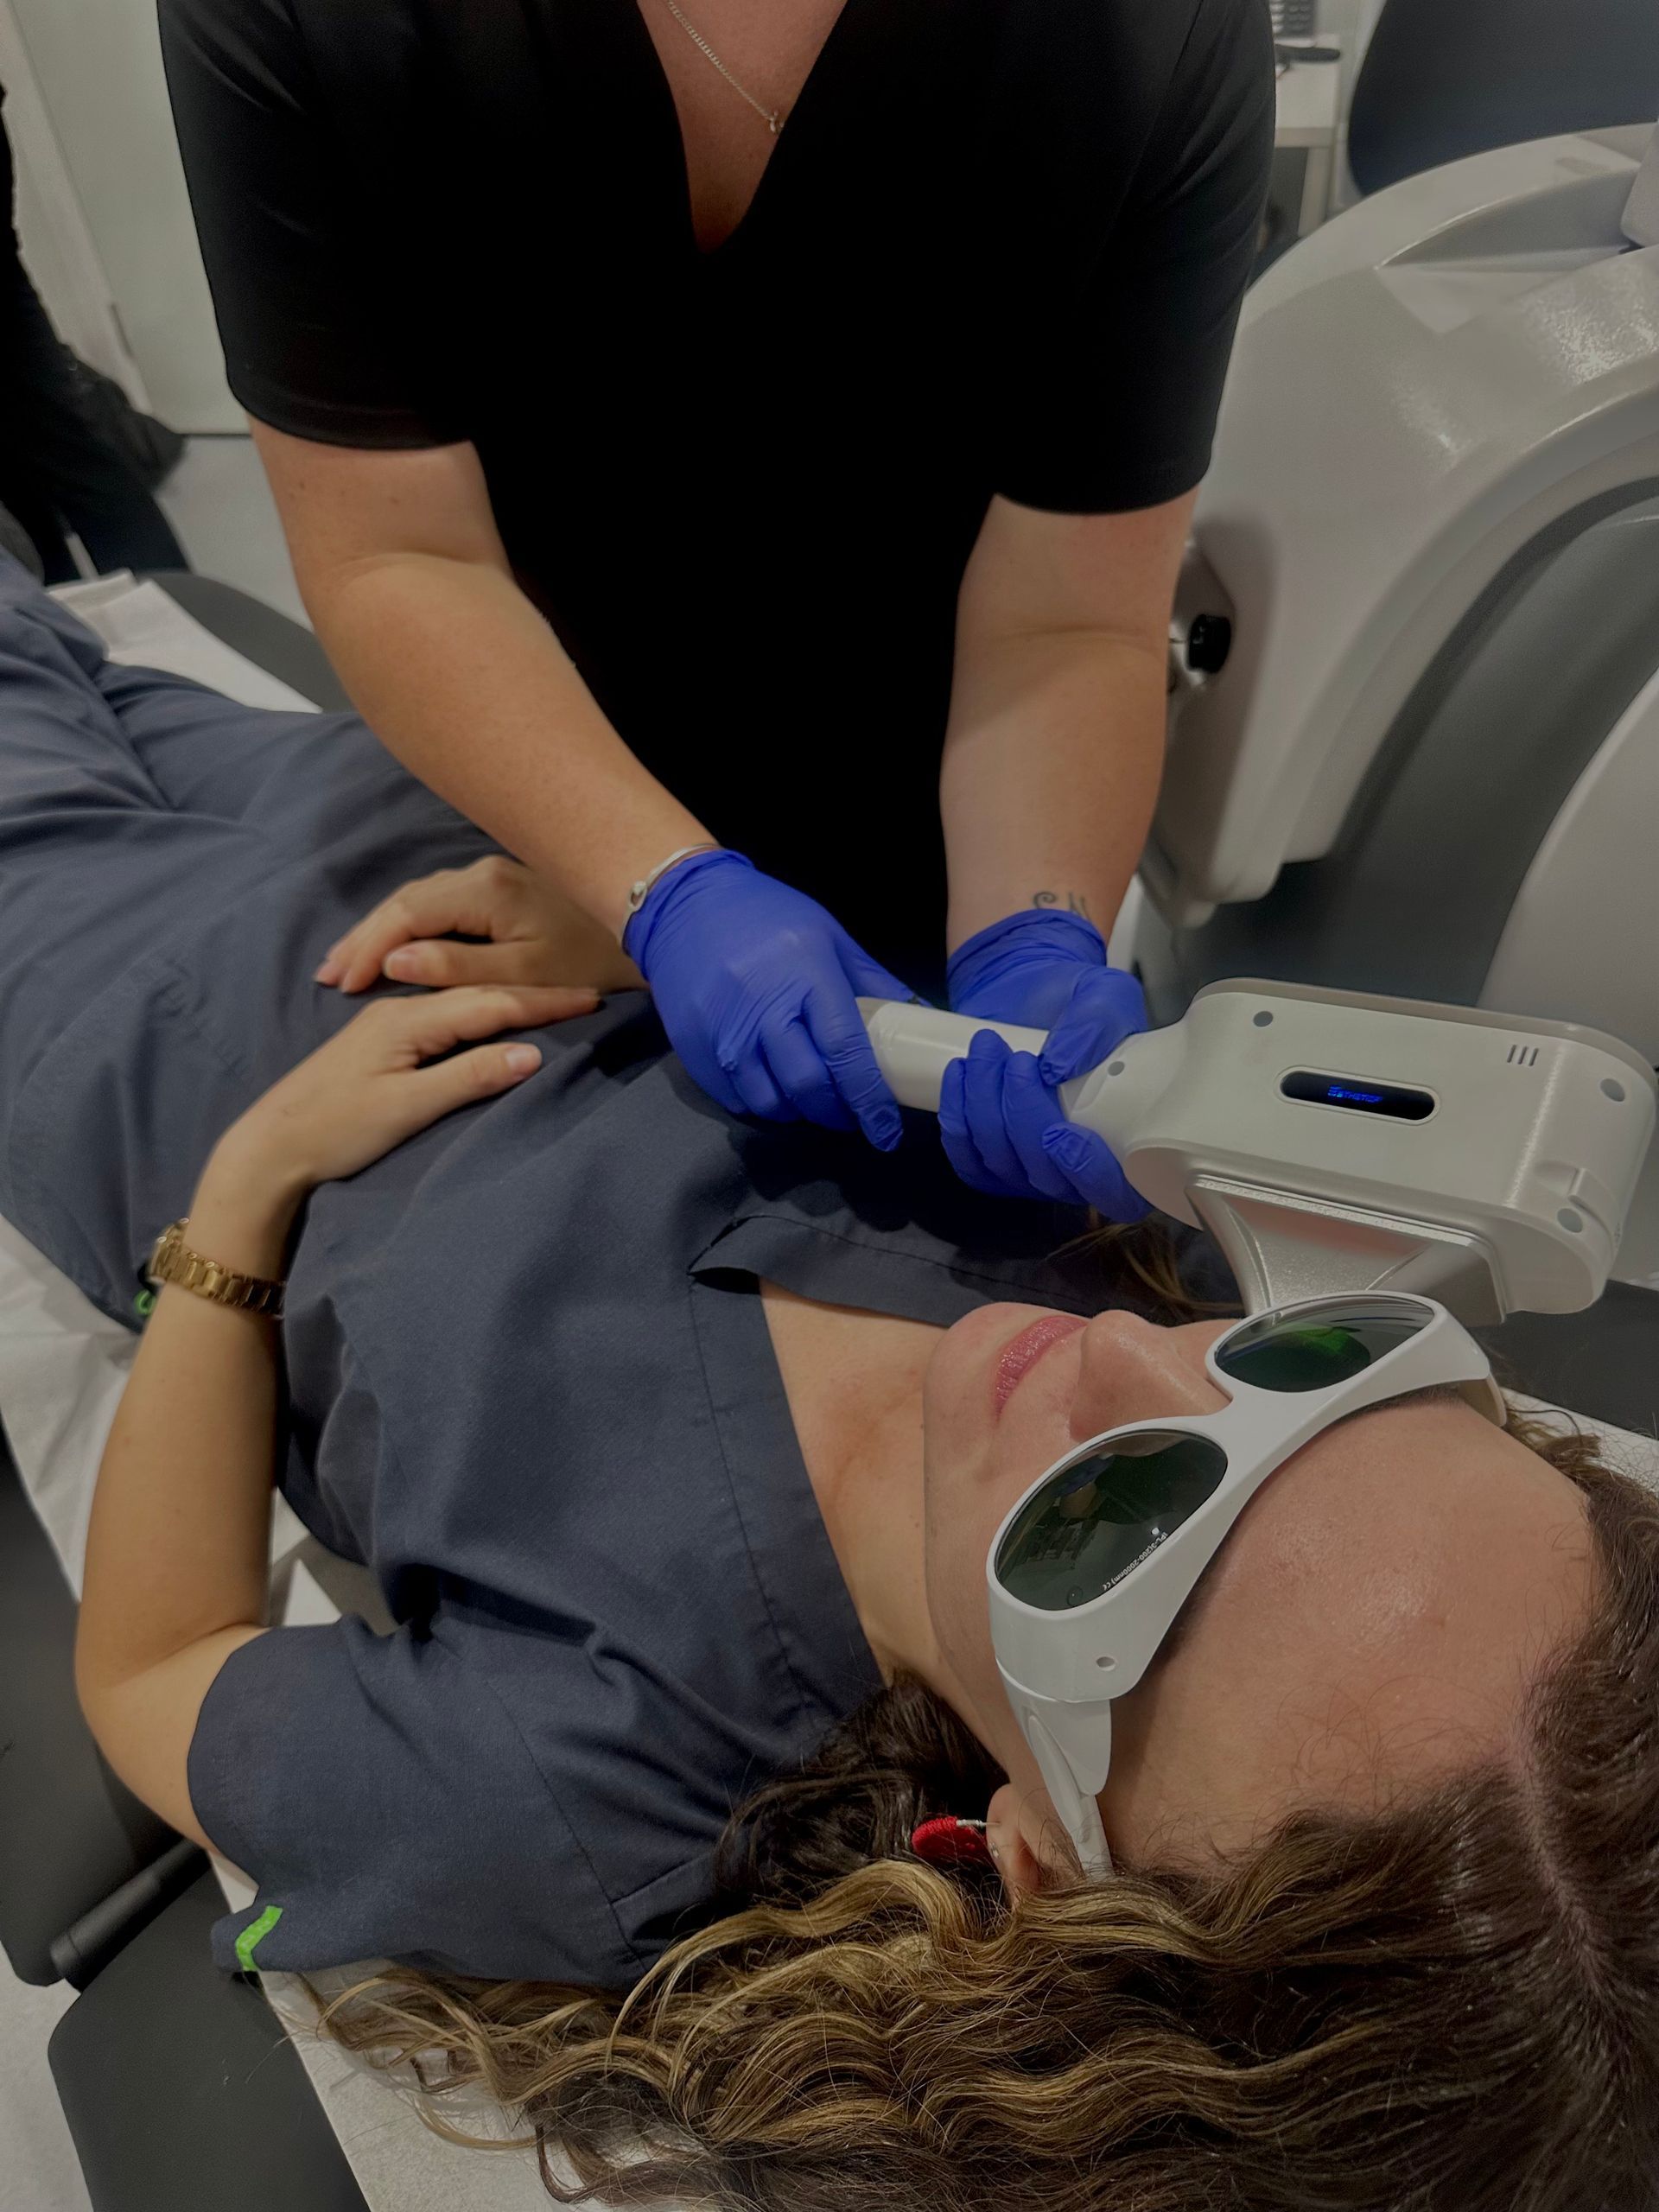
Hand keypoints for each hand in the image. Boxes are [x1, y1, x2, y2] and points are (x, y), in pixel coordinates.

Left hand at [214, 984, 596, 1192]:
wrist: (270, 1147)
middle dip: (535, 995)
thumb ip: (468, 1076)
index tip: (591, 998)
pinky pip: (446, 1015)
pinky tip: (495, 1017)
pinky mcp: (382, 1043)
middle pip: (479, 995)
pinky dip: (482, 1013)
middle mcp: (399, 1011)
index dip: (543, 1002)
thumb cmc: (335, 1130)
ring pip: (462, 1002)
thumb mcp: (407, 1108)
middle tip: (588, 993)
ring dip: (510, 1000)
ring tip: (554, 1001)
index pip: (490, 1003)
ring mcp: (388, 1025)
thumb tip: (530, 1053)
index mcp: (408, 1020)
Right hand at [314, 855, 640, 995]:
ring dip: (385, 929)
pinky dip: (412, 922)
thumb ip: (458, 969)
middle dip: (365, 937)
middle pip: (406, 900)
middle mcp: (484, 871)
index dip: (369, 949)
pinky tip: (398, 943)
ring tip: (351, 962)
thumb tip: (396, 961)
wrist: (654, 923)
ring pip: (422, 897)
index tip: (340, 981)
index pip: (406, 915)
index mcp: (485, 891)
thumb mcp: (525, 976)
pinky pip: (442, 899)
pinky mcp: (506, 884)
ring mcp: (495, 873)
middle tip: (329, 973)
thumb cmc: (595, 958)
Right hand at [625, 850, 913, 1146]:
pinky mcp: (693, 1048)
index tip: (887, 1129)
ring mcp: (722, 1031)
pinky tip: (776, 1087)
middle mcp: (761, 1007)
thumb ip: (871, 983)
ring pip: (769, 1102)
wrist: (686, 905)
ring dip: (800, 1112)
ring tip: (813, 1100)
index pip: (845, 1052)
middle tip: (851, 1114)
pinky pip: (735, 1098)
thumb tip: (919, 1019)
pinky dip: (763, 1103)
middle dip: (837, 1112)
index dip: (870, 1099)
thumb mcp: (828, 937)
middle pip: (807, 1085)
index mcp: (806, 975)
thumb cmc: (767, 917)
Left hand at [942, 908, 1148, 1215]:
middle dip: (1022, 1117)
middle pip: (1044, 1176)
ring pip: (1000, 1163)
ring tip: (986, 1047)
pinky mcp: (987, 1161)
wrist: (1034, 998)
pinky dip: (957, 1117)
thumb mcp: (1106, 996)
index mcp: (1128, 1146)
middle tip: (1016, 1059)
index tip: (1061, 1132)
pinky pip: (966, 1158)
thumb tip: (1057, 1067)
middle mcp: (1079, 1173)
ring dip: (985, 1107)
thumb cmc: (1083, 1006)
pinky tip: (960, 1073)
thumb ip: (1096, 1024)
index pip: (1115, 1193)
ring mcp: (1029, 1173)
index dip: (1088, 1174)